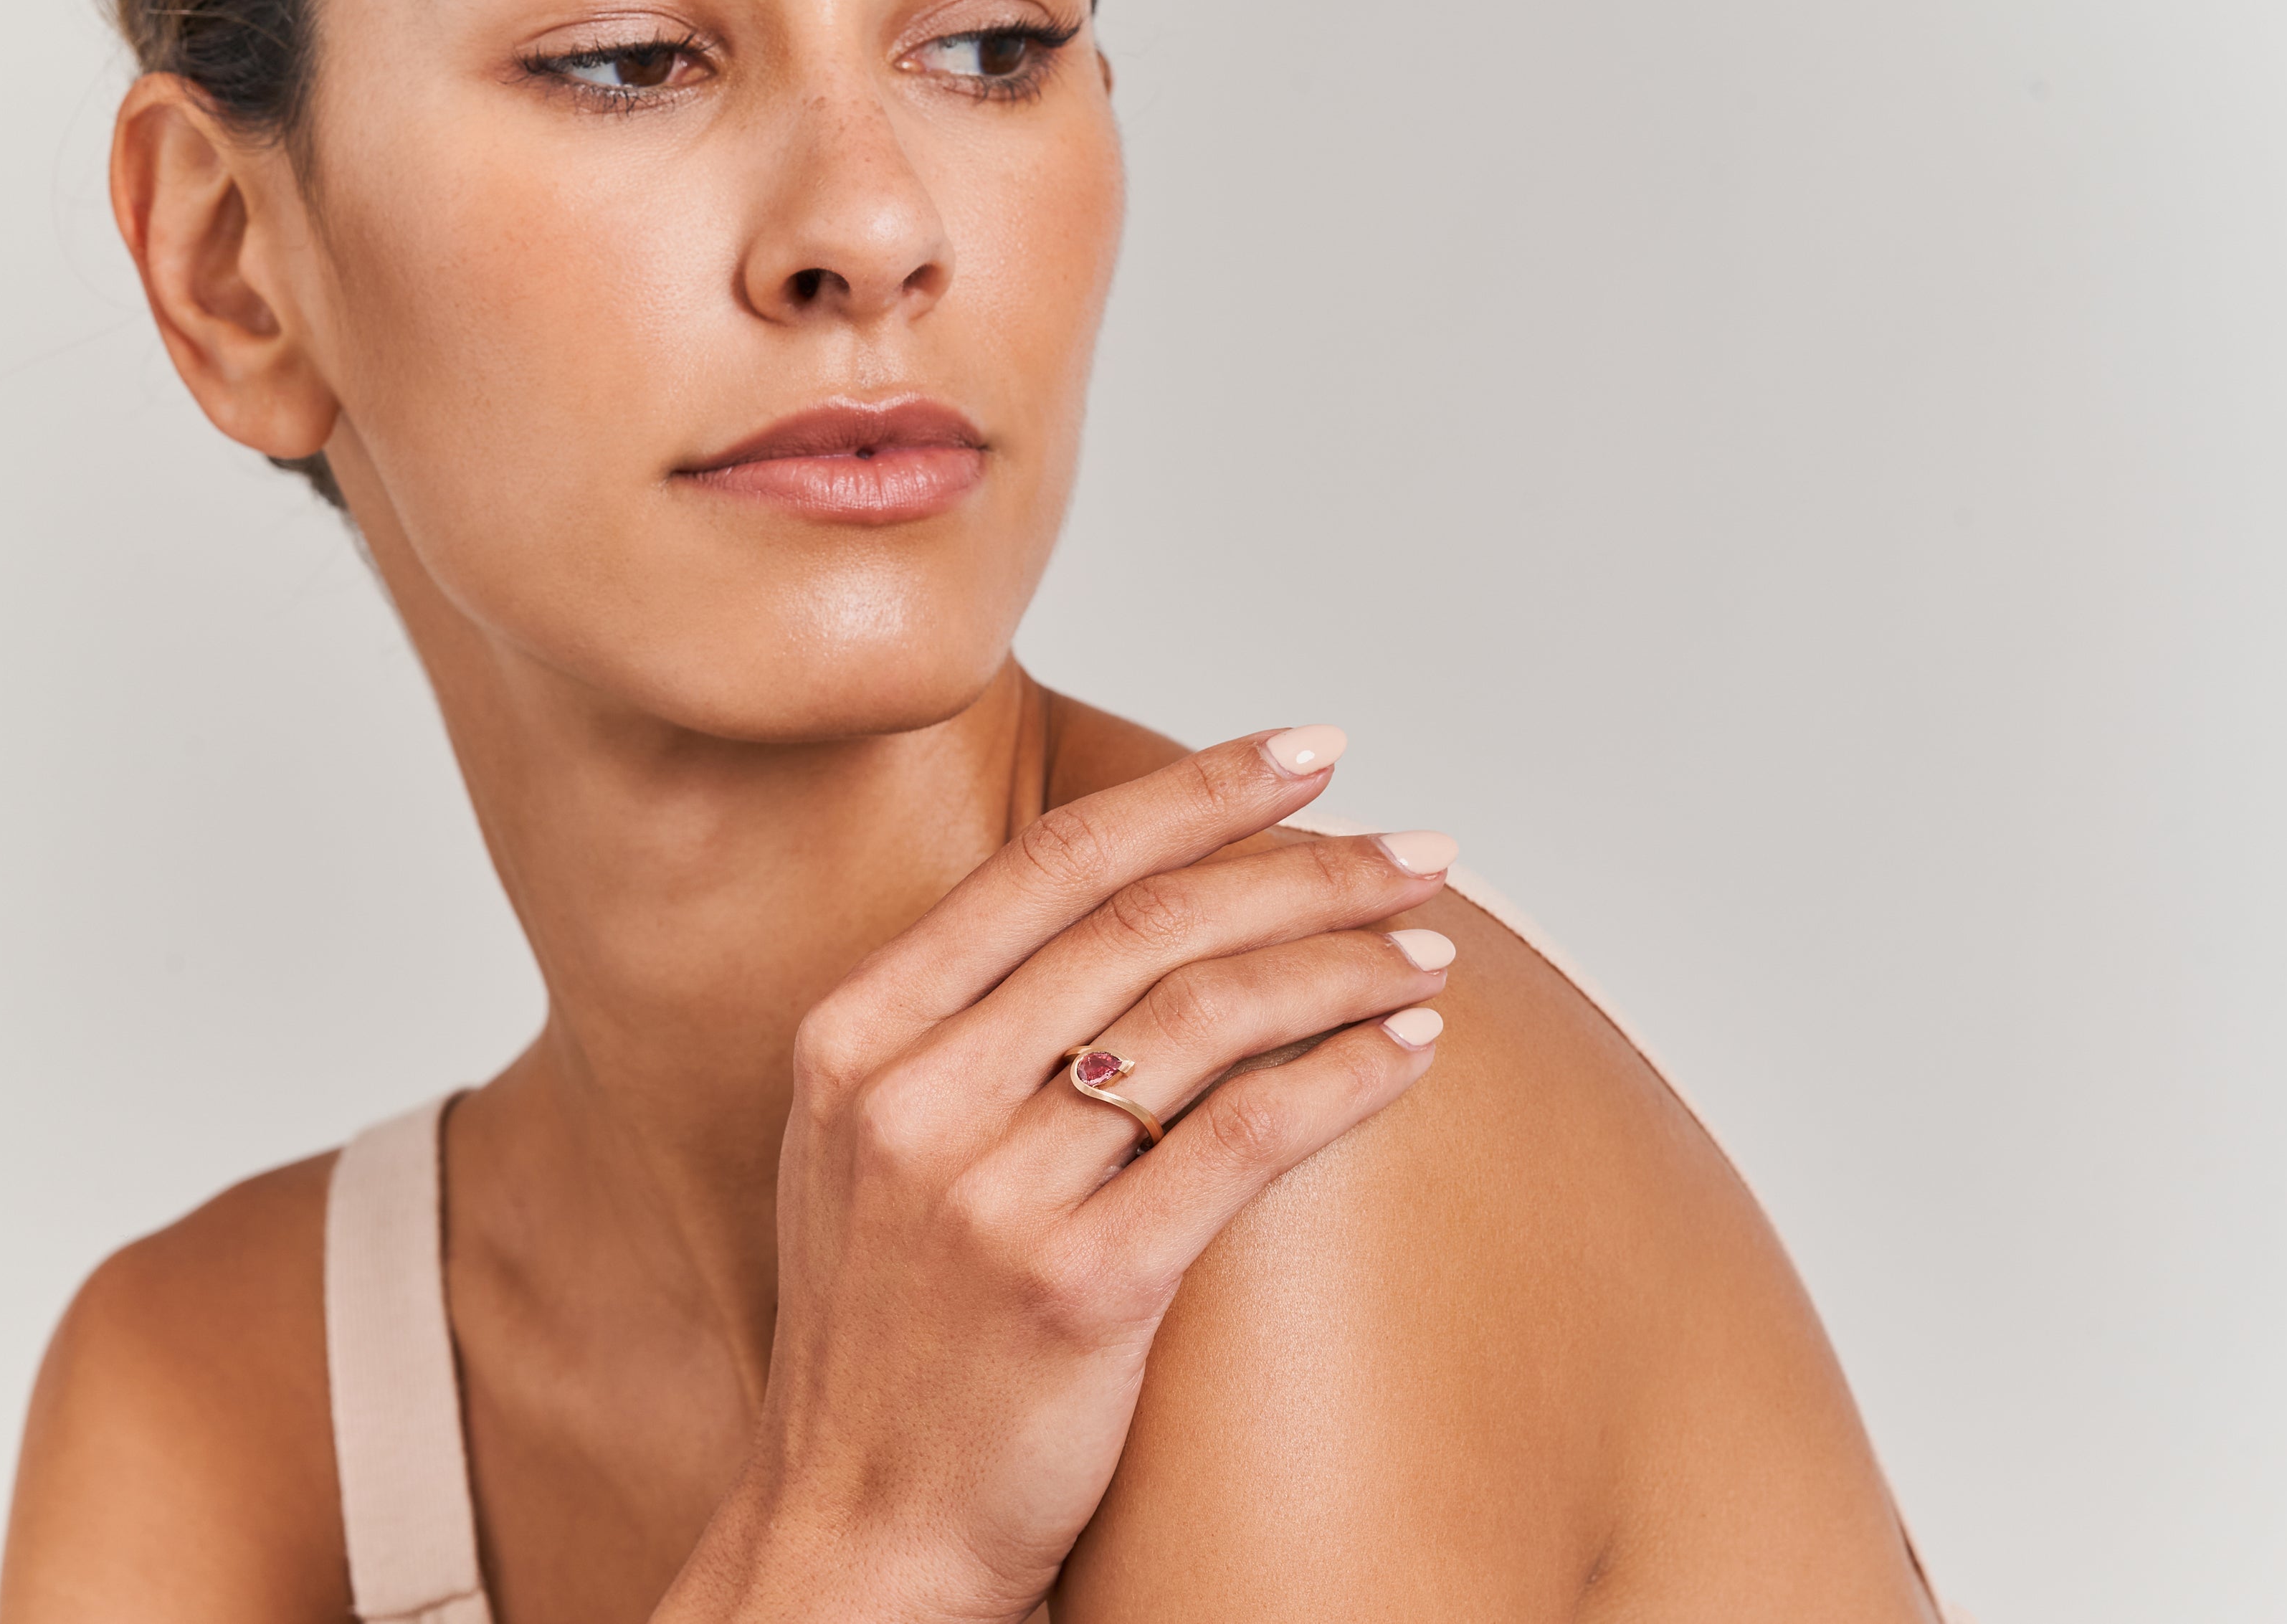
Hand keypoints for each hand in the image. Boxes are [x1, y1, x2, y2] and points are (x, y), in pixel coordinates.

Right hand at [652, 729, 1459, 1622]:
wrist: (855, 1534)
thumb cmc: (892, 1336)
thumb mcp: (872, 1150)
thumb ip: (970, 1025)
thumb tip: (1138, 910)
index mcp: (856, 1037)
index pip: (1053, 865)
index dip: (1194, 792)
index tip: (1308, 752)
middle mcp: (911, 1096)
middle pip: (1145, 923)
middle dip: (1305, 867)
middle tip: (1417, 848)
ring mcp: (987, 1192)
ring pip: (1205, 1017)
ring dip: (1342, 965)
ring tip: (1431, 950)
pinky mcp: (1077, 1288)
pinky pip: (1243, 1139)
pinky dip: (1343, 1078)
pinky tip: (1409, 1051)